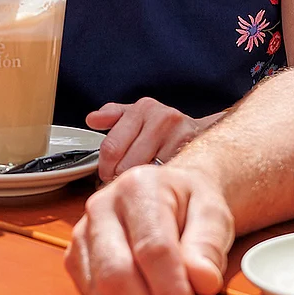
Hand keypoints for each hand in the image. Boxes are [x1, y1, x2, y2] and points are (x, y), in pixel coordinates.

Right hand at [64, 161, 235, 294]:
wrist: (171, 196)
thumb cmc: (192, 206)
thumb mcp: (214, 216)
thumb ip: (209, 246)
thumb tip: (203, 282)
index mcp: (138, 188)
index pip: (152, 249)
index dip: (172, 294)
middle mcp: (102, 206)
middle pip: (116, 274)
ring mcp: (82, 233)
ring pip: (100, 294)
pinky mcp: (74, 258)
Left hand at [85, 98, 211, 179]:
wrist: (202, 134)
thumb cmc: (163, 128)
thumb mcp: (138, 116)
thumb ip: (113, 116)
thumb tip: (92, 119)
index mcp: (143, 109)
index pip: (111, 147)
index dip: (105, 167)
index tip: (107, 175)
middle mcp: (162, 119)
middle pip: (126, 165)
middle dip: (120, 179)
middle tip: (123, 183)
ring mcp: (179, 136)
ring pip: (145, 175)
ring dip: (140, 185)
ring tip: (142, 183)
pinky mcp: (192, 155)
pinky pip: (163, 180)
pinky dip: (158, 185)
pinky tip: (159, 182)